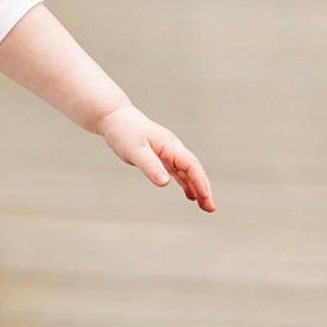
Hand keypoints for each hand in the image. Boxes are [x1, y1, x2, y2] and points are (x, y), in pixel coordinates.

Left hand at [95, 104, 215, 211]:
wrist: (116, 117)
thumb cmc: (124, 133)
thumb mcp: (135, 151)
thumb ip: (150, 166)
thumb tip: (165, 183)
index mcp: (170, 146)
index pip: (191, 165)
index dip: (200, 181)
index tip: (206, 197)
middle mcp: (173, 149)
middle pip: (194, 169)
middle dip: (204, 188)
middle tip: (211, 209)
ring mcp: (169, 152)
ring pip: (188, 172)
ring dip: (198, 188)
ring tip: (205, 206)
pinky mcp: (162, 156)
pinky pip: (179, 172)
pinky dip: (186, 183)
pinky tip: (190, 195)